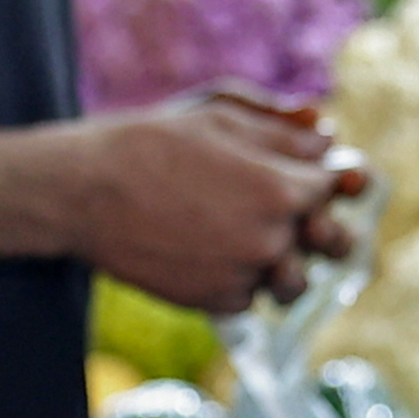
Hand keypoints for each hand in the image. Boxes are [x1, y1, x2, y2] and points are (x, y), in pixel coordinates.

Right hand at [70, 90, 348, 316]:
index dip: (322, 177)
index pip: (334, 187)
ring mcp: (243, 275)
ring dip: (285, 263)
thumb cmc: (149, 142)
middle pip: (333, 244)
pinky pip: (249, 298)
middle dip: (323, 228)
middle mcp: (271, 239)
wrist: (84, 192)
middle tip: (306, 219)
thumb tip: (328, 140)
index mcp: (283, 189)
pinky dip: (240, 280)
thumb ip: (283, 129)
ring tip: (256, 243)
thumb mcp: (219, 115)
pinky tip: (211, 254)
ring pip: (294, 281)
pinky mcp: (213, 302)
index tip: (307, 173)